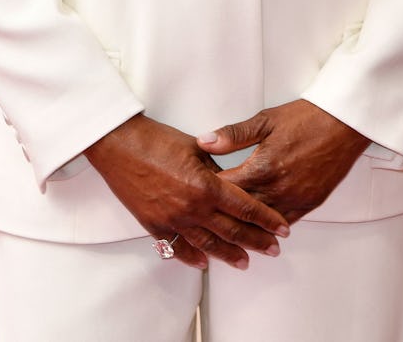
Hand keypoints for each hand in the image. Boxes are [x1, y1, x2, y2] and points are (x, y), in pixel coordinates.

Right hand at [85, 114, 289, 269]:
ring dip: (229, 254)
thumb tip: (232, 179)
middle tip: (273, 250)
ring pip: (208, 244)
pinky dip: (193, 257)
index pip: (245, 207)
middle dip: (256, 241)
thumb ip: (217, 166)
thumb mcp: (195, 147)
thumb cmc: (156, 139)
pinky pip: (178, 248)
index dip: (266, 219)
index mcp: (206, 185)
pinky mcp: (155, 226)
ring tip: (245, 262)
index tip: (282, 229)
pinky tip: (205, 262)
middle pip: (232, 230)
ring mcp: (173, 220)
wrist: (120, 145)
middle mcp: (193, 207)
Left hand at [197, 100, 368, 223]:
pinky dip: (270, 227)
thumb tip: (205, 141)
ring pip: (262, 223)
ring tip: (228, 230)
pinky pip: (285, 223)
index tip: (196, 192)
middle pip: (241, 211)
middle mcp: (278, 188)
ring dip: (245, 226)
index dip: (208, 191)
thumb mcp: (265, 120)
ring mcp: (295, 199)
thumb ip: (233, 135)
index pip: (226, 189)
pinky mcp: (310, 203)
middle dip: (222, 213)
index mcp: (263, 167)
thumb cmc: (307, 117)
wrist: (343, 123)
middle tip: (206, 215)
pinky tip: (260, 230)